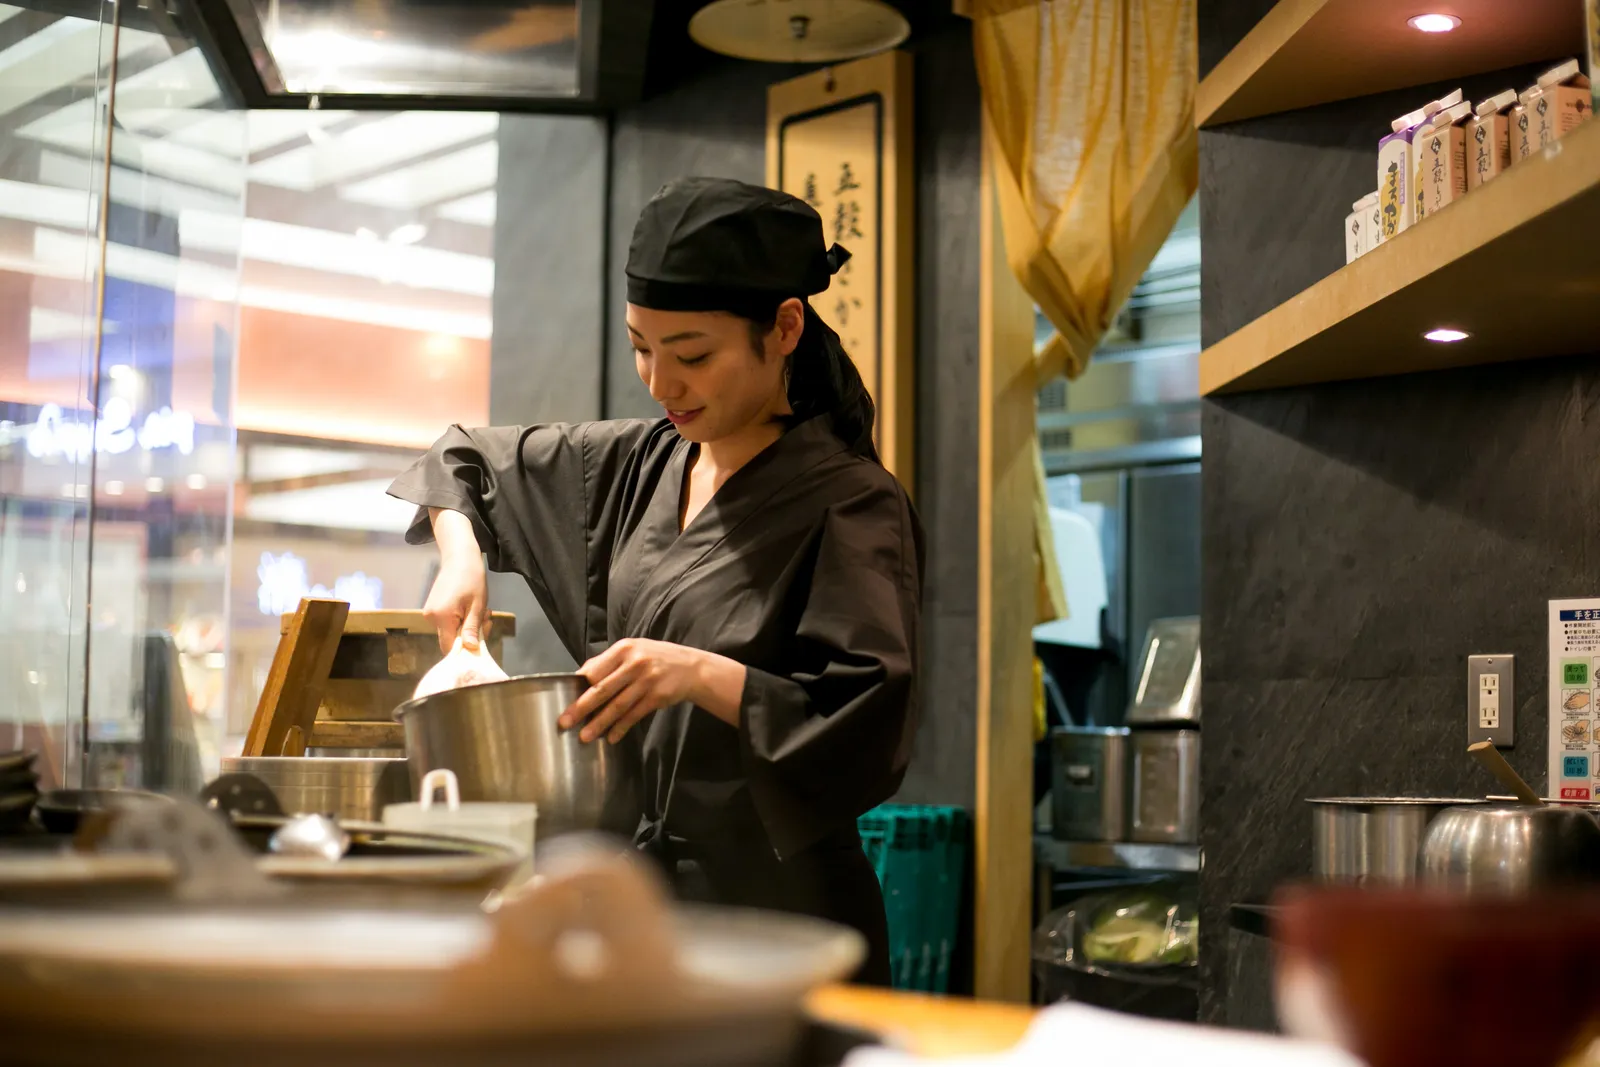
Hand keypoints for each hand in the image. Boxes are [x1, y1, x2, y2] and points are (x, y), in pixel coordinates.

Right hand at [424, 509, 489, 653]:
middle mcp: (430, 617)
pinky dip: (460, 619)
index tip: (482, 640)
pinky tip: (471, 608)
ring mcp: (429, 613)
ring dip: (467, 626)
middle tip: (487, 619)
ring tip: (481, 611)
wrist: (459, 557)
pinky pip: (447, 623)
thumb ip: (472, 629)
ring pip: (450, 631)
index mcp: (441, 617)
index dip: (465, 649)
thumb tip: (470, 649)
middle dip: (470, 634)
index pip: (449, 648)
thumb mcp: (477, 606)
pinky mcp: (432, 608)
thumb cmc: (472, 578)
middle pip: (450, 639)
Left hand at [562, 639, 706, 743]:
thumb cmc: (655, 658)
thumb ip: (608, 662)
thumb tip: (580, 676)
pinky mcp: (658, 696)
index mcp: (623, 649)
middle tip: (565, 723)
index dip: (578, 687)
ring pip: (617, 706)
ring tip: (585, 737)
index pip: (594, 670)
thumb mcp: (633, 651)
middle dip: (581, 708)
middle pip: (602, 689)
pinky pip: (634, 715)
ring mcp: (647, 680)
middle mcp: (635, 663)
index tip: (564, 701)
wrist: (691, 667)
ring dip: (599, 723)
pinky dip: (621, 728)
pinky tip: (611, 738)